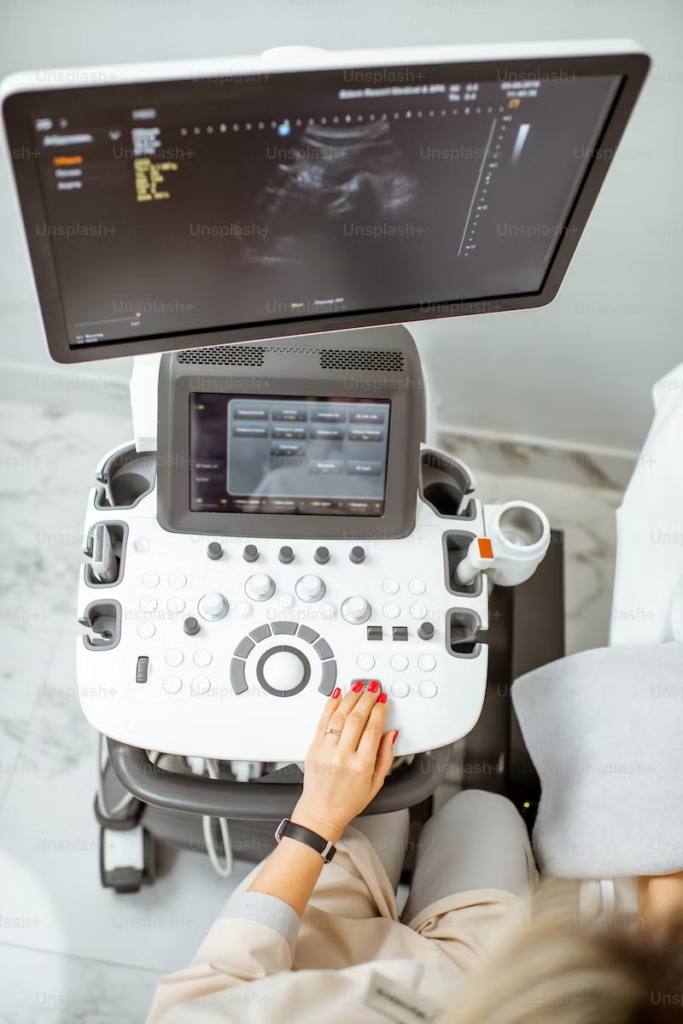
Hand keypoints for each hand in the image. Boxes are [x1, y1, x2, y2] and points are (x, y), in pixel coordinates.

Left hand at [291, 681, 397, 843]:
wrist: (321, 812)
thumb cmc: (348, 801)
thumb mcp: (376, 782)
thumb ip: (386, 756)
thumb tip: (391, 733)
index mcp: (361, 765)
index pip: (373, 729)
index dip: (379, 710)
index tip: (383, 700)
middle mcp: (343, 756)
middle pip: (357, 718)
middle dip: (367, 698)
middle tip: (372, 688)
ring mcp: (326, 751)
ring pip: (339, 716)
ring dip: (350, 698)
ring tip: (358, 687)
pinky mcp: (313, 748)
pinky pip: (322, 721)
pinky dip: (330, 705)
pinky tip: (337, 695)